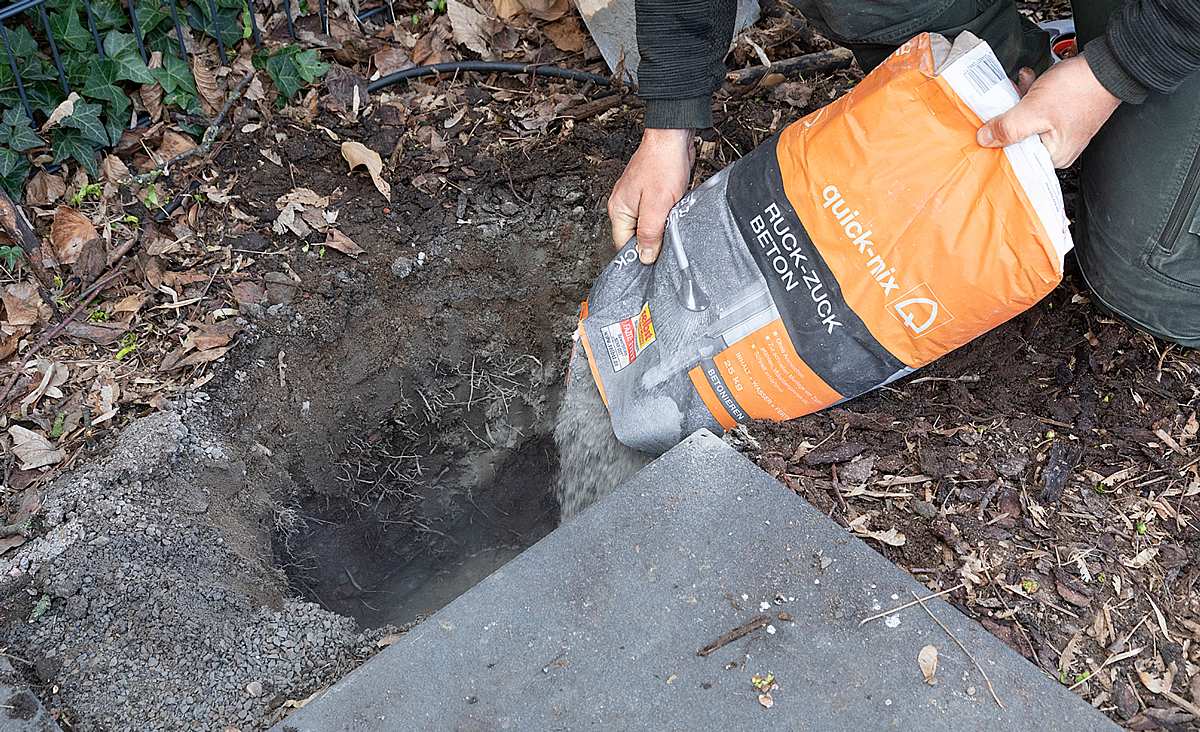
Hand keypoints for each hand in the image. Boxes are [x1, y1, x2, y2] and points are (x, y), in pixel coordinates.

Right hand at [607, 128, 694, 263]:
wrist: (672, 137)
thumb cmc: (662, 164)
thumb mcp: (657, 206)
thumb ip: (649, 233)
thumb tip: (645, 256)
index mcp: (618, 209)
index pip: (624, 244)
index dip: (640, 254)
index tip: (656, 258)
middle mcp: (624, 204)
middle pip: (636, 235)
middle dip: (653, 239)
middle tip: (668, 236)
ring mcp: (636, 198)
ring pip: (647, 224)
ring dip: (661, 226)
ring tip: (671, 218)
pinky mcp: (650, 192)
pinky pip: (656, 213)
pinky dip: (665, 215)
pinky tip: (674, 209)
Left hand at [976, 56, 1119, 167]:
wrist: (1107, 64)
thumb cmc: (1080, 89)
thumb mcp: (1034, 110)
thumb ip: (1007, 128)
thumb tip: (985, 139)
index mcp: (1054, 155)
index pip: (1015, 159)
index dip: (997, 145)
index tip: (985, 131)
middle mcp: (1058, 147)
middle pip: (1017, 139)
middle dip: (1007, 118)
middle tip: (1002, 103)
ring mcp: (1061, 130)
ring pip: (1025, 121)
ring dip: (1017, 102)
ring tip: (1018, 87)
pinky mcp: (1061, 114)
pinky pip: (1037, 109)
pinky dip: (1029, 95)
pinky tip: (1029, 82)